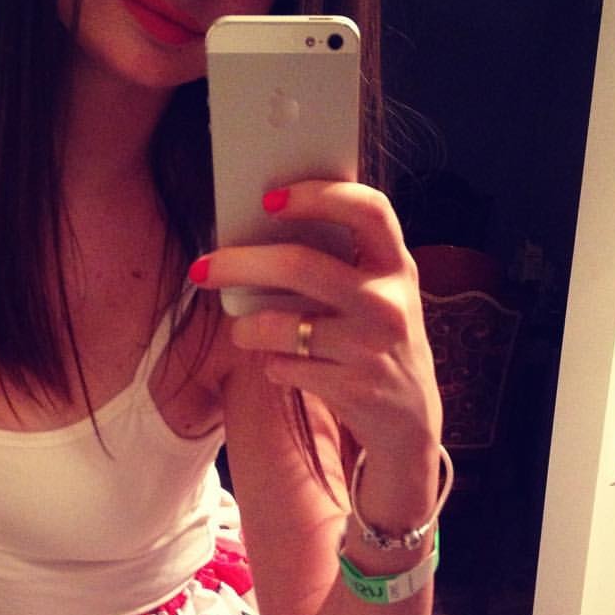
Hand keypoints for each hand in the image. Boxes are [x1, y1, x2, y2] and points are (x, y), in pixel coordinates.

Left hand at [194, 181, 442, 529]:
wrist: (410, 418)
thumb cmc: (379, 339)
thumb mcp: (379, 294)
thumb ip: (341, 262)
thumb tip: (261, 231)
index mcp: (397, 266)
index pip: (368, 210)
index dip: (320, 196)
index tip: (270, 199)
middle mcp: (389, 303)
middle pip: (302, 266)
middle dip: (242, 264)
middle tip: (205, 268)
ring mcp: (372, 348)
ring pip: (284, 325)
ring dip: (249, 328)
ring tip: (242, 330)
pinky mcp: (353, 387)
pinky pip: (287, 367)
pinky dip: (273, 364)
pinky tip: (281, 364)